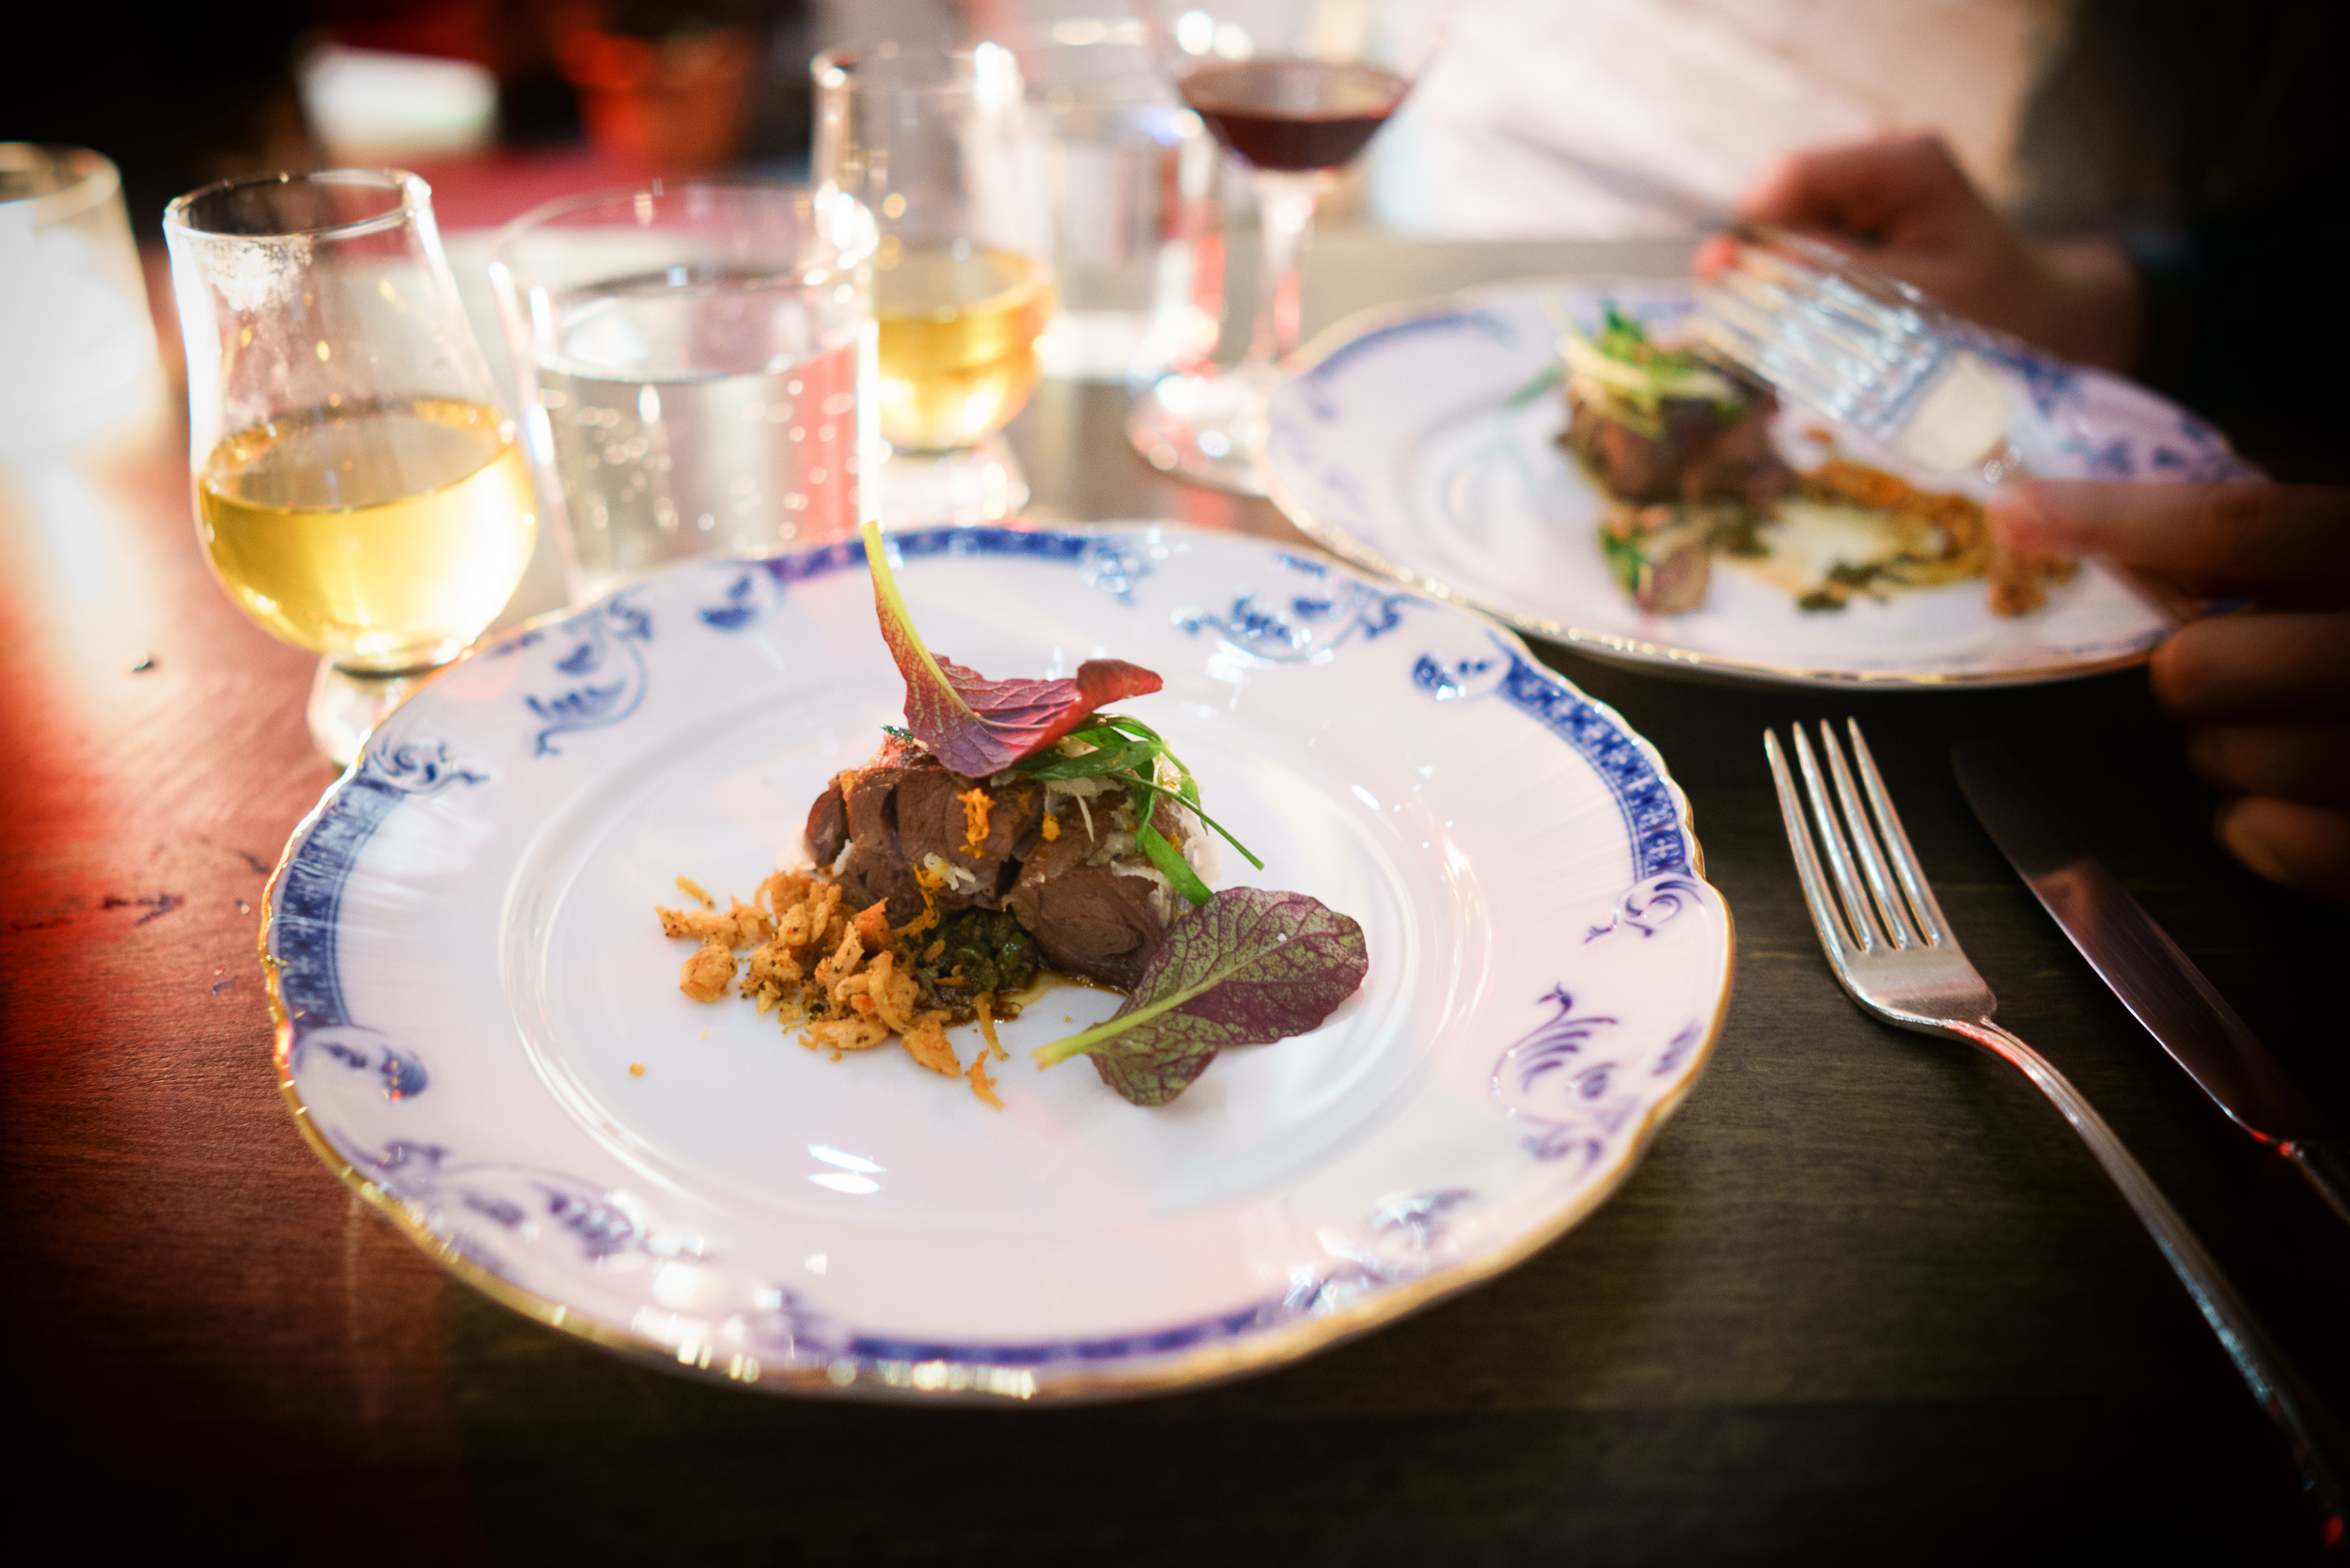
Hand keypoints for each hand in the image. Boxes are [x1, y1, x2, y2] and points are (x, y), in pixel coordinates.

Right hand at [1697, 134, 2141, 372]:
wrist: (2046, 323)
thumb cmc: (1999, 317)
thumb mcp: (1913, 303)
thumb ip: (1826, 280)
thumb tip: (1733, 268)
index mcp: (1904, 163)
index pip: (1793, 179)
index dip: (1749, 233)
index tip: (1725, 291)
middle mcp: (1878, 160)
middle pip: (1781, 205)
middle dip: (1768, 267)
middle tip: (1784, 331)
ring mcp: (1866, 188)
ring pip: (1784, 234)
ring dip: (1789, 287)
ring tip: (1831, 335)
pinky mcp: (1857, 220)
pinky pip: (1803, 252)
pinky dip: (1806, 293)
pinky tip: (1837, 324)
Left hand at [1992, 481, 2349, 903]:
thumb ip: (2297, 546)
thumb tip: (2144, 531)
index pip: (2244, 525)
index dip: (2116, 518)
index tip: (2017, 511)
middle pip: (2205, 663)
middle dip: (2192, 672)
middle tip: (2226, 671)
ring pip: (2231, 760)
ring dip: (2234, 752)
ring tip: (2291, 737)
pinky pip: (2279, 844)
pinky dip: (2265, 831)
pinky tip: (2285, 810)